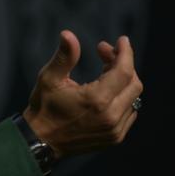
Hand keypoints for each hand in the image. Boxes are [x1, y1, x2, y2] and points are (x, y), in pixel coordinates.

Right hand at [23, 30, 143, 159]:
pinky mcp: (115, 138)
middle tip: (104, 53)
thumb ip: (64, 56)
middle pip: (134, 83)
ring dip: (124, 81)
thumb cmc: (43, 107)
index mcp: (96, 100)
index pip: (124, 71)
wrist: (40, 141)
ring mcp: (115, 129)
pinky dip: (123, 98)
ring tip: (104, 71)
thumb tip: (68, 34)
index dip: (125, 53)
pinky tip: (107, 91)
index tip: (122, 40)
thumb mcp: (49, 78)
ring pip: (134, 98)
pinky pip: (130, 112)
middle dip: (123, 64)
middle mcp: (110, 116)